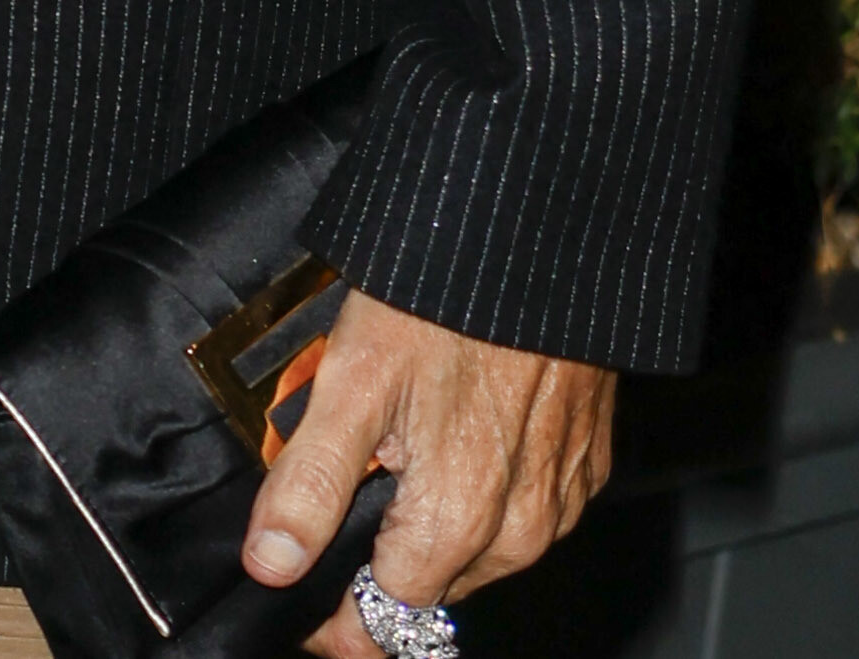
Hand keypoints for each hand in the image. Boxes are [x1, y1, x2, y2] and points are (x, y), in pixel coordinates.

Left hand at [248, 289, 616, 648]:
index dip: (339, 626)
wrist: (538, 238)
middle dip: (381, 563)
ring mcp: (560, 497)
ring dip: (434, 526)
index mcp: (457, 523)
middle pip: (432, 584)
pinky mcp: (586, 461)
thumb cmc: (442, 300)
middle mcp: (521, 530)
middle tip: (335, 501)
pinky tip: (453, 434)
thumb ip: (309, 485)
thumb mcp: (349, 384)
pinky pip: (526, 507)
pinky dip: (485, 491)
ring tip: (392, 457)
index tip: (304, 617)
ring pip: (481, 550)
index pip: (386, 617)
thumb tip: (271, 564)